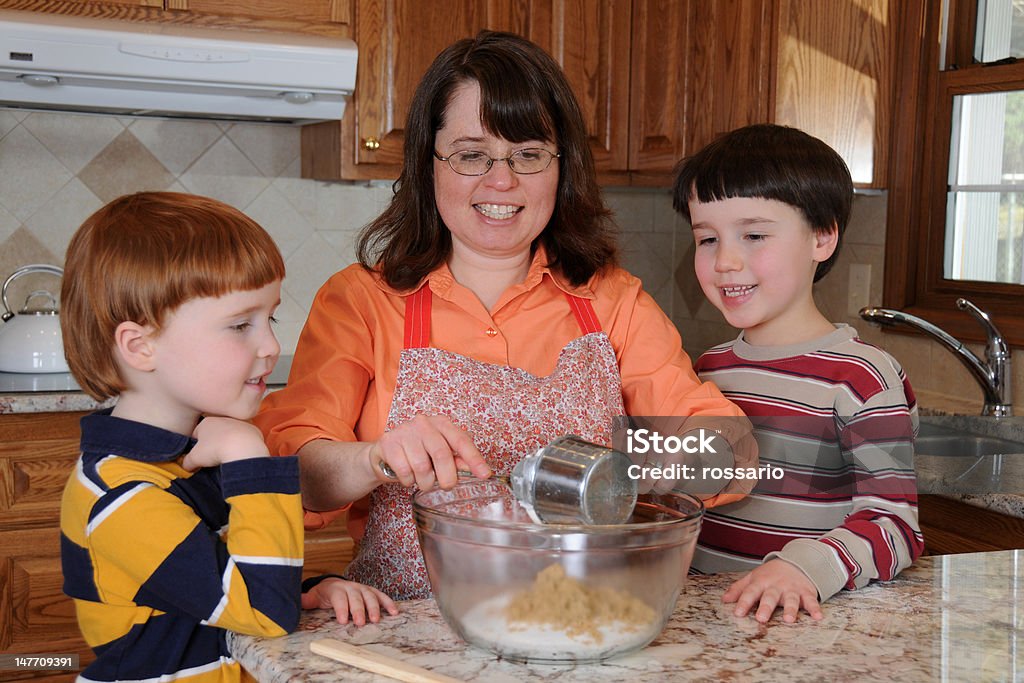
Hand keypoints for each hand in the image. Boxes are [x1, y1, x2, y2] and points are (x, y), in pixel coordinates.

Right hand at [182, 417, 269, 470]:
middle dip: (213, 442)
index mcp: (207, 422)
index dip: (197, 446)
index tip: (199, 456)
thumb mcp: (194, 458)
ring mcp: (239, 422)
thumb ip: (187, 461)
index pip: (197, 433)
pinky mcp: (253, 429)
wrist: (243, 449)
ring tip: (228, 455)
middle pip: (215, 432)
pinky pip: (245, 437)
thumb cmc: (215, 450)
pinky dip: (242, 444)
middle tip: (214, 456)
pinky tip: (241, 452)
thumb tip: (186, 465)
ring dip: (229, 442)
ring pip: (231, 433)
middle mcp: (223, 418)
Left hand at [302, 578, 398, 625]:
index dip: (342, 608)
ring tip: (376, 620)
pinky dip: (388, 603)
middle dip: (359, 610)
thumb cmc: (324, 594)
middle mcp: (351, 587)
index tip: (343, 620)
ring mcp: (362, 589)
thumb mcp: (314, 597)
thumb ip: (307, 600)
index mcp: (336, 589)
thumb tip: (298, 600)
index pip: (339, 598)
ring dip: (374, 607)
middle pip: (356, 598)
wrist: (333, 584)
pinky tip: (394, 612)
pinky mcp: (371, 592)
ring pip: (370, 596)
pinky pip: (381, 596)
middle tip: (360, 623)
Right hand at [369, 414, 490, 489]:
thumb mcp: (439, 453)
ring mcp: (405, 431)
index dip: (474, 459)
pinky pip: (404, 471)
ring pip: (421, 466)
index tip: (485, 474)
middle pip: (442, 454)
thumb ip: (457, 460)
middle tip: (446, 485)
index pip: (461, 440)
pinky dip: (408, 481)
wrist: (384, 452)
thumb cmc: (417, 452)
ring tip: (423, 481)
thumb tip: (477, 470)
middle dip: (447, 477)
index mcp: (441, 423)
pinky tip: (408, 477)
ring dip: (425, 482)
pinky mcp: (388, 443)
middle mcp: (424, 423)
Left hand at [722, 559, 822, 623]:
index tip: (737, 613)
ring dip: (790, 609)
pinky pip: (811, 601)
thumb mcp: (753, 578)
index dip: (743, 602)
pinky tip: (817, 617)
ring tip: (788, 619)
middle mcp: (776, 586)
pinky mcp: (806, 592)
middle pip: (770, 597)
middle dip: (766, 607)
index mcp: (761, 582)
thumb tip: (724, 600)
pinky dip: (815, 608)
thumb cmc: (771, 574)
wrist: (796, 561)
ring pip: (791, 599)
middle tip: (761, 618)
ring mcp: (792, 589)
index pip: (750, 592)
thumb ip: (739, 589)